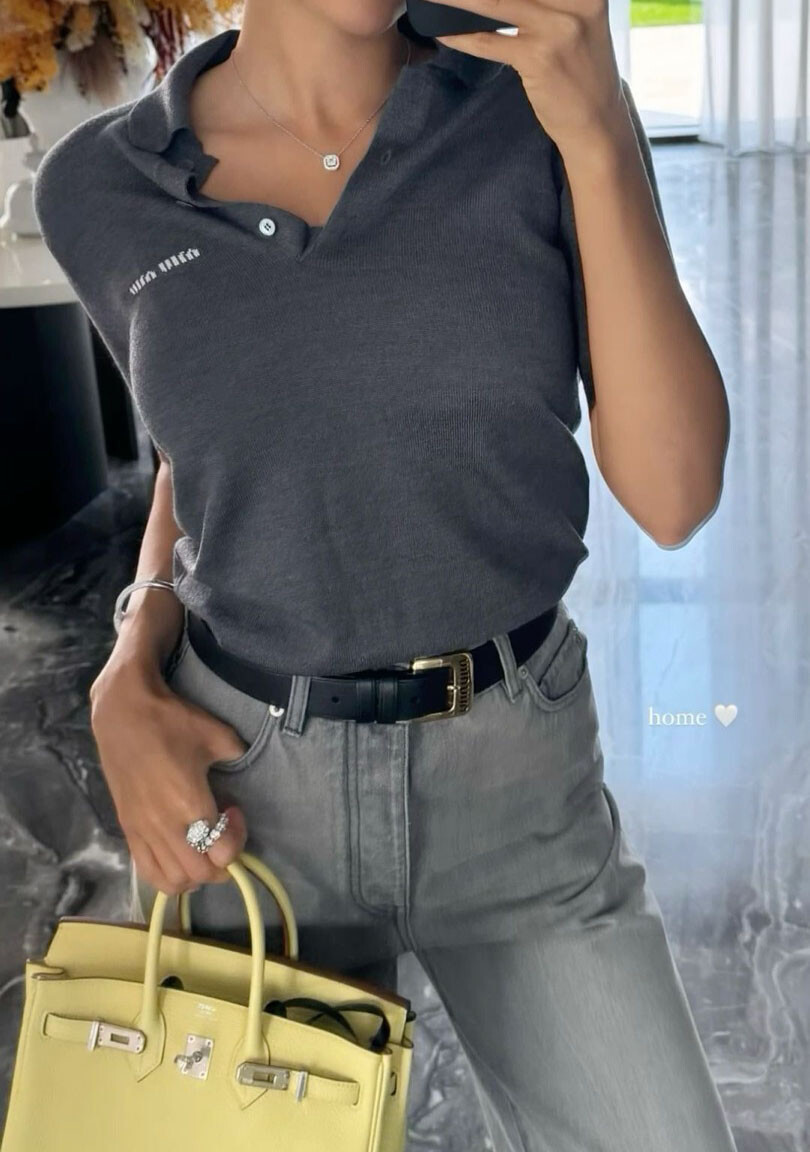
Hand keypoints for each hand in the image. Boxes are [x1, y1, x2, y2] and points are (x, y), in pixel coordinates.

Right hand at [90, 659, 249, 895]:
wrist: (123, 714)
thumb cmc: (172, 722)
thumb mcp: (218, 734)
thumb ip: (236, 755)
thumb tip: (242, 763)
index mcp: (190, 804)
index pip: (222, 852)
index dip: (238, 838)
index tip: (234, 810)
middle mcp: (165, 826)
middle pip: (200, 873)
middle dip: (222, 862)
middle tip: (225, 835)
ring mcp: (143, 831)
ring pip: (173, 881)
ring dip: (196, 874)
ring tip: (203, 849)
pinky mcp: (127, 830)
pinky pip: (147, 871)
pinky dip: (168, 875)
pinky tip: (179, 855)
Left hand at [433, 0, 629, 156]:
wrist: (597, 124)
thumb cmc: (582, 74)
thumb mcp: (577, 24)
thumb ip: (550, 2)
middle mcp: (574, 1)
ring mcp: (556, 28)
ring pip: (494, 1)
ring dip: (457, 0)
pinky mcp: (538, 58)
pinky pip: (489, 42)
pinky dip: (462, 37)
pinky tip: (443, 34)